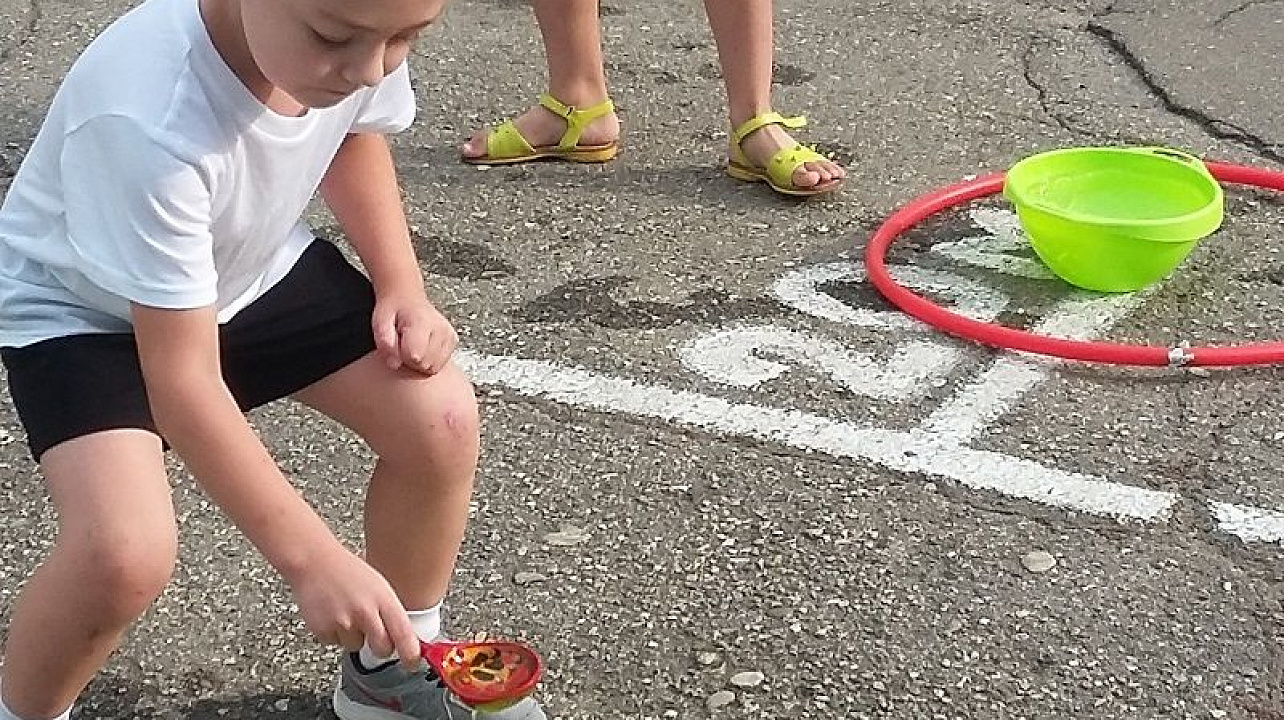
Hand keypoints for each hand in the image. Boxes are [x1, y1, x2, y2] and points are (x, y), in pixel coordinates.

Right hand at [288, 543, 422, 669]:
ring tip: (346, 611)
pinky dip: (335, 633)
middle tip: (373, 630)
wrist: (314, 562)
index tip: (413, 662)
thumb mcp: (379, 587)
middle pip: (382, 649)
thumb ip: (391, 612)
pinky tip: (333, 613)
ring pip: (357, 646)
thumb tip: (405, 638)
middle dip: (381, 646)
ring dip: (354, 636)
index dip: (411, 654)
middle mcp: (365, 612)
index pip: (403, 634)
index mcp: (383, 599)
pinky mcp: (323, 630)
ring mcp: (343, 623)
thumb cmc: (348, 572)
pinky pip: (336, 643)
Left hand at [372, 291, 457, 374]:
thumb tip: (394, 364)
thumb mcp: (380, 321)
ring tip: (413, 345)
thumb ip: (384, 342)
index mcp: (423, 322)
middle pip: (424, 365)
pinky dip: (429, 360)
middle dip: (410, 360)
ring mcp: (450, 335)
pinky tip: (423, 347)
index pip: (414, 357)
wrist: (407, 297)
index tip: (397, 342)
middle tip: (404, 343)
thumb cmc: (393, 310)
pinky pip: (440, 364)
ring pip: (433, 368)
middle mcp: (441, 328)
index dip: (401, 356)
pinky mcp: (453, 340)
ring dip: (420, 362)